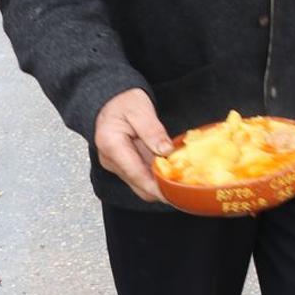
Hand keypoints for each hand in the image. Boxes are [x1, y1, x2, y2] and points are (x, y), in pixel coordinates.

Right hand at [94, 88, 172, 202]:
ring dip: (160, 184)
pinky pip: (141, 177)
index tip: (175, 194)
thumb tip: (166, 151)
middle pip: (139, 185)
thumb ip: (153, 131)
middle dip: (161, 189)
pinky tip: (172, 173)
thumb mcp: (140, 110)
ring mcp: (115, 164)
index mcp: (111, 145)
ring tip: (182, 180)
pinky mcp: (123, 165)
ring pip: (140, 184)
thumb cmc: (123, 101)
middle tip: (185, 188)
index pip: (136, 174)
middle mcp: (110, 160)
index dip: (156, 187)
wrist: (109, 100)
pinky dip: (156, 177)